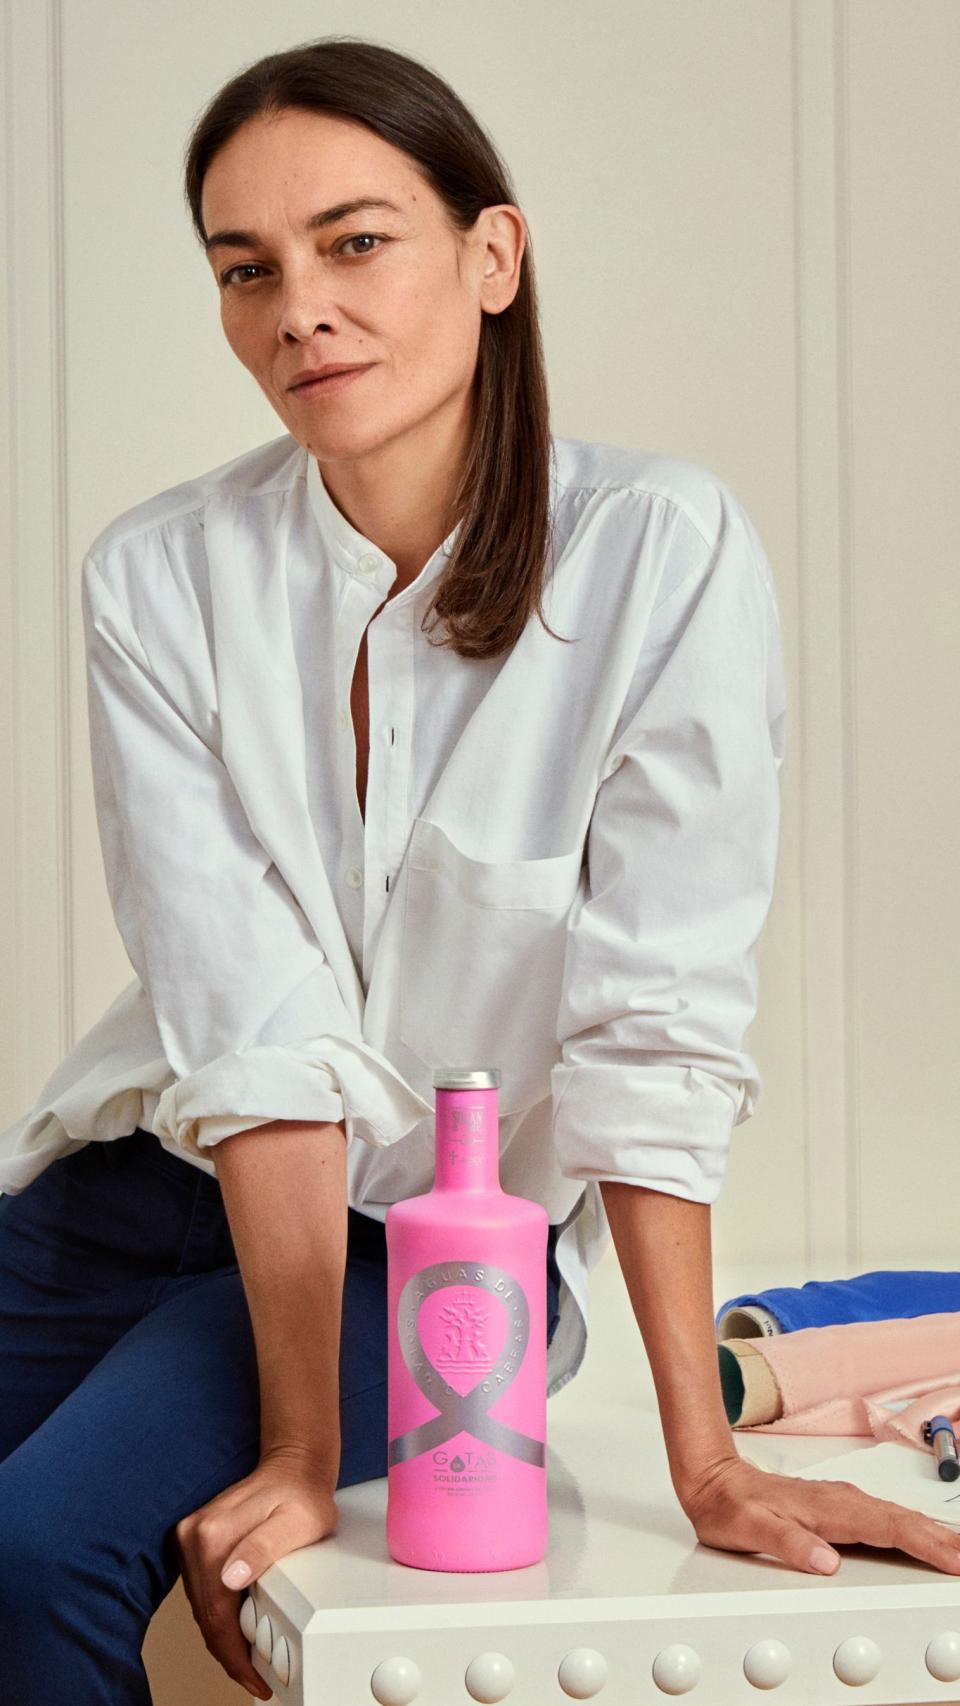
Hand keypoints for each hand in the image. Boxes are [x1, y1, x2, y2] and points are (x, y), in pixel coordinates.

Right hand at [174, 1445, 339, 1699]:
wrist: (293, 1464)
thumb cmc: (301, 1494)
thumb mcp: (296, 1523)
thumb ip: (262, 1549)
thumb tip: (229, 1579)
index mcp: (213, 1535)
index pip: (215, 1615)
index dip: (234, 1655)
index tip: (253, 1678)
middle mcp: (194, 1535)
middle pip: (205, 1615)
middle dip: (228, 1652)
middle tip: (254, 1676)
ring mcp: (191, 1535)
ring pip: (201, 1606)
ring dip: (221, 1635)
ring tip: (248, 1658)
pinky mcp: (195, 1538)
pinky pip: (202, 1589)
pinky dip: (217, 1613)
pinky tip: (236, 1625)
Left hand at [678, 1454, 959, 1575]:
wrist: (709, 1478)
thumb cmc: (727, 1505)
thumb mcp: (749, 1529)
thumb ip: (788, 1543)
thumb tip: (825, 1560)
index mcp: (827, 1508)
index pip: (887, 1527)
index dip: (924, 1544)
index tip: (953, 1559)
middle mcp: (838, 1500)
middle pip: (900, 1519)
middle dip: (939, 1538)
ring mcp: (838, 1500)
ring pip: (894, 1515)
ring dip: (928, 1531)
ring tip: (955, 1548)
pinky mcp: (834, 1505)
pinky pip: (882, 1515)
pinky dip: (907, 1525)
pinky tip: (915, 1532)